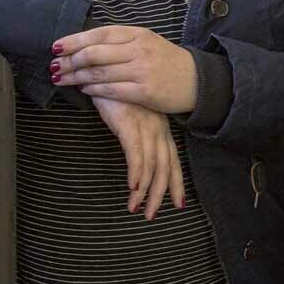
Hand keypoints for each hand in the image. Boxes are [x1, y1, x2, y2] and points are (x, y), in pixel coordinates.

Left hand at [52, 26, 197, 113]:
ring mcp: (142, 71)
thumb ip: (121, 42)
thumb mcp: (148, 42)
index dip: (74, 40)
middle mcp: (139, 50)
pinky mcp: (143, 91)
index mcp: (139, 34)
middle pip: (94, 53)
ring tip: (61, 79)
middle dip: (68, 61)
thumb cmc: (168, 61)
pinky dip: (92, 89)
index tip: (56, 47)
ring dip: (74, 76)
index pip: (100, 34)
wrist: (196, 81)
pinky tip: (83, 89)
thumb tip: (85, 45)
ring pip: (98, 73)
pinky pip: (109, 90)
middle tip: (53, 67)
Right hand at [92, 96, 184, 219]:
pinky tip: (132, 186)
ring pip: (152, 164)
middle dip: (161, 193)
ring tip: (136, 208)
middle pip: (165, 166)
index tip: (177, 202)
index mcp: (160, 128)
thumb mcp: (132, 117)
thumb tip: (137, 160)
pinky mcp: (128, 122)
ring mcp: (145, 125)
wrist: (106, 69)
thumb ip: (137, 137)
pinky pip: (135, 152)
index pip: (172, 159)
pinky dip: (136, 171)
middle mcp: (157, 128)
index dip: (175, 182)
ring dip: (145, 189)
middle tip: (153, 214)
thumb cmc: (117, 94)